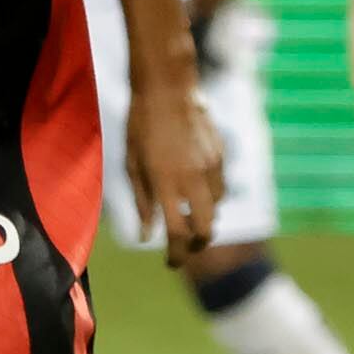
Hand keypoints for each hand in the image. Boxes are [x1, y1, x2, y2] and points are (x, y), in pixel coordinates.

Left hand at [121, 80, 225, 266]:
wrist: (167, 89)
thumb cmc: (141, 127)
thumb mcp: (132, 166)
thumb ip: (142, 203)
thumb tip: (146, 236)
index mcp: (165, 184)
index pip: (176, 235)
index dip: (176, 256)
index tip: (171, 263)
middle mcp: (192, 179)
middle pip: (206, 229)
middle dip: (197, 244)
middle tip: (185, 247)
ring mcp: (210, 167)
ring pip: (215, 208)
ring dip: (204, 217)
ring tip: (188, 214)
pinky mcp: (220, 155)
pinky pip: (220, 186)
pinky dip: (210, 195)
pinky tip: (195, 187)